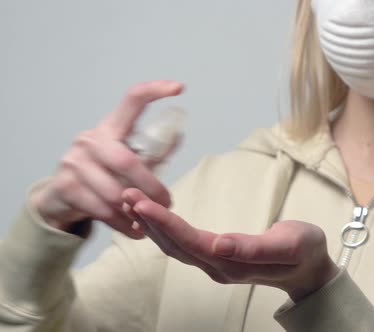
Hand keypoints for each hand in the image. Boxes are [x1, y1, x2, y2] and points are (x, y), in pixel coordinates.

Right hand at [31, 80, 183, 237]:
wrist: (59, 198)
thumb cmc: (103, 175)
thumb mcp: (126, 158)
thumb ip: (151, 151)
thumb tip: (179, 135)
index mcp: (110, 127)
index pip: (132, 100)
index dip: (155, 91)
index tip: (179, 88)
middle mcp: (89, 139)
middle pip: (128, 162)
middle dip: (152, 187)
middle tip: (168, 202)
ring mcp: (74, 163)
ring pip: (116, 192)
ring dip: (138, 210)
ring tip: (151, 220)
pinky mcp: (65, 187)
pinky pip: (103, 210)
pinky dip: (123, 224)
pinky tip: (135, 230)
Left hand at [122, 188, 339, 301]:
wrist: (310, 270)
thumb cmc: (303, 252)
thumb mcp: (289, 245)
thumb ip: (255, 248)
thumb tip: (220, 245)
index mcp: (233, 264)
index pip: (191, 243)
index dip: (165, 224)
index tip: (142, 204)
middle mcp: (218, 268)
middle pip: (176, 246)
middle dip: (150, 221)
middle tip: (127, 195)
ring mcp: (215, 265)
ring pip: (175, 247)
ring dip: (152, 225)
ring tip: (131, 202)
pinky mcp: (216, 259)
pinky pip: (183, 246)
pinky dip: (163, 231)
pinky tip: (151, 219)